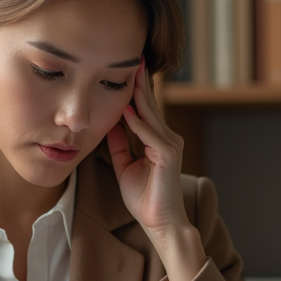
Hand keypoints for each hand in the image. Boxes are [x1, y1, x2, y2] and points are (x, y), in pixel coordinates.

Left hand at [107, 63, 206, 280]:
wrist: (159, 223)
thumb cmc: (144, 198)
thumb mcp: (124, 166)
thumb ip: (119, 144)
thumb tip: (110, 122)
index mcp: (158, 139)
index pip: (144, 108)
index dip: (134, 89)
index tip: (123, 69)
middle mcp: (167, 138)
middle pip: (149, 105)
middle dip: (139, 82)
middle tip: (131, 57)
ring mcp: (170, 146)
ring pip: (150, 115)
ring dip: (139, 95)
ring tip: (130, 73)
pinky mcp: (168, 156)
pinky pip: (150, 135)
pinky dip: (138, 123)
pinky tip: (127, 110)